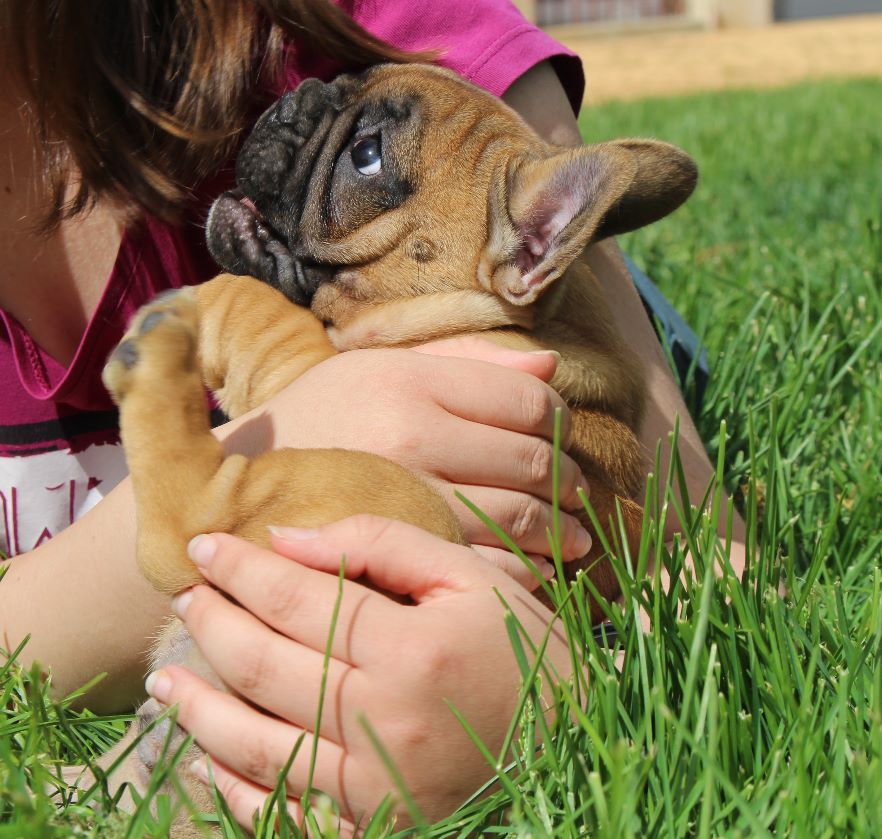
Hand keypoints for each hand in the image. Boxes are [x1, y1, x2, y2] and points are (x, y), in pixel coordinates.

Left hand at [144, 517, 570, 830]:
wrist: (576, 747)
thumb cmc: (527, 651)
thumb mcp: (473, 578)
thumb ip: (385, 547)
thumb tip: (290, 539)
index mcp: (412, 649)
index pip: (300, 599)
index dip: (243, 570)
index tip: (203, 546)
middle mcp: (383, 722)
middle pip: (265, 665)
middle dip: (212, 624)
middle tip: (184, 597)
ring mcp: (372, 787)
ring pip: (252, 743)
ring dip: (198, 707)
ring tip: (167, 679)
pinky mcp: (369, 830)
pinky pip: (277, 811)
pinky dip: (230, 783)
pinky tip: (207, 755)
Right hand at [219, 336, 591, 564]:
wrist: (222, 498)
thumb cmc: (312, 428)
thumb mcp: (377, 372)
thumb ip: (465, 364)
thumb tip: (551, 361)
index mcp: (411, 381)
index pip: (527, 398)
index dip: (559, 420)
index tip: (559, 437)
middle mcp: (412, 436)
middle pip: (533, 459)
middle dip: (569, 481)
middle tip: (579, 496)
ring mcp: (406, 500)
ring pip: (521, 517)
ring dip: (562, 531)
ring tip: (573, 539)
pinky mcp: (398, 559)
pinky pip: (488, 567)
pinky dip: (526, 571)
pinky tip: (535, 570)